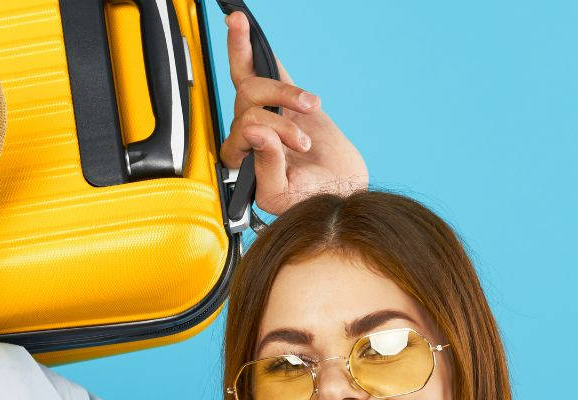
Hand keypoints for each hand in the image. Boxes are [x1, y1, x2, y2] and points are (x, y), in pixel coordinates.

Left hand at [221, 11, 368, 213]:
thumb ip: (267, 170)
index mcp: (241, 159)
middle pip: (247, 105)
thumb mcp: (284, 195)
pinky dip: (243, 44)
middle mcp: (246, 133)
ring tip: (311, 105)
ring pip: (253, 84)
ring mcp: (261, 111)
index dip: (268, 135)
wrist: (339, 187)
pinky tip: (238, 23)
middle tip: (306, 141)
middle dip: (282, 121)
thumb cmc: (309, 198)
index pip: (241, 132)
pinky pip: (255, 66)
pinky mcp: (280, 96)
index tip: (298, 143)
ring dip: (285, 92)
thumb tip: (259, 133)